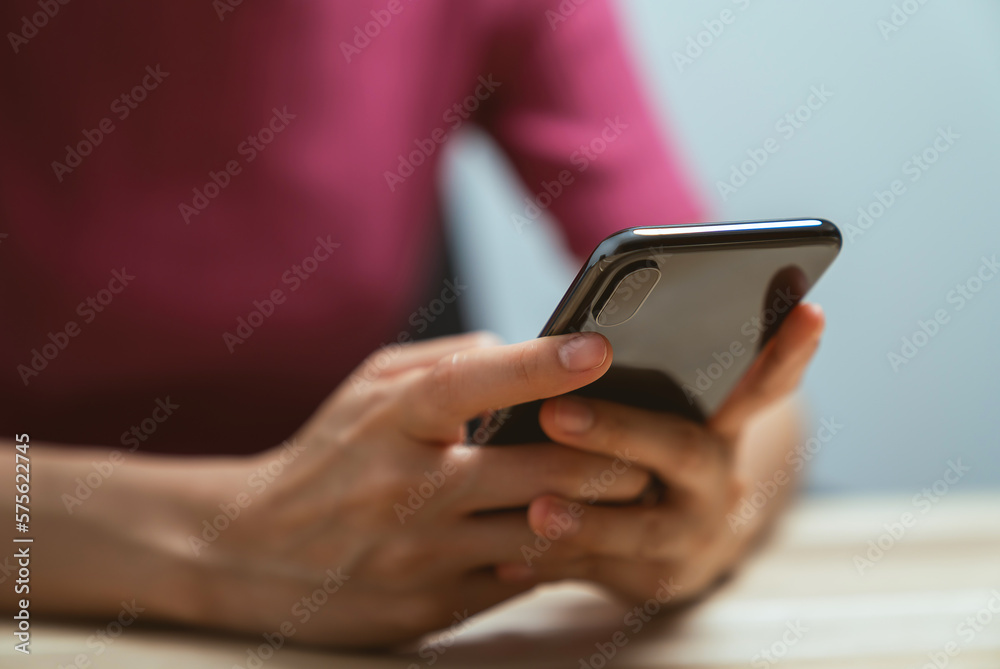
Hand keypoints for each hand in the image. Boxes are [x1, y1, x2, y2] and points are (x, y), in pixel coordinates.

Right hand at [191, 331, 650, 646]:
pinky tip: (578, 537)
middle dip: (608, 460)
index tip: (600, 347)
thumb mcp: (368, 389)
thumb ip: (446, 362)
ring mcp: (422, 554)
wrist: (253, 551)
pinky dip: (557, 554)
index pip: (472, 384)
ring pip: (542, 532)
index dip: (541, 364)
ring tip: (633, 494)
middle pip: (537, 471)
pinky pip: (520, 577)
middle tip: (648, 449)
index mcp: (392, 421)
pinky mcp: (432, 606)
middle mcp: (408, 487)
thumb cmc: (328, 455)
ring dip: (598, 513)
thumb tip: (523, 353)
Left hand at [496, 303, 824, 602]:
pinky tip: (510, 561)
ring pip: (639, 529)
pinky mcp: (651, 581)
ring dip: (587, 518)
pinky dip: (552, 564)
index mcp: (720, 427)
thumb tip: (581, 337)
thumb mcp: (661, 414)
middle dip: (617, 431)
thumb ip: (647, 379)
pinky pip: (595, 571)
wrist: (671, 544)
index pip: (762, 385)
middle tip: (557, 412)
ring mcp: (689, 537)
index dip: (787, 353)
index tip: (810, 311)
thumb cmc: (647, 453)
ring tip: (537, 509)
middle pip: (681, 450)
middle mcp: (715, 481)